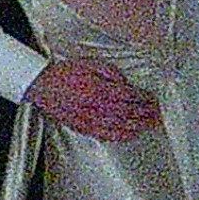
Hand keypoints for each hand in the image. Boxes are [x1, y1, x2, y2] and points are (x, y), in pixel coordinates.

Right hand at [28, 54, 159, 141]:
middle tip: (157, 114)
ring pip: (121, 127)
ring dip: (138, 126)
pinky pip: (107, 135)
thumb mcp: (89, 64)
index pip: (130, 97)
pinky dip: (121, 135)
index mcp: (101, 89)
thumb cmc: (64, 73)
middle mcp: (98, 107)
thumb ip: (110, 73)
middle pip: (129, 114)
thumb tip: (125, 83)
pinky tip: (129, 134)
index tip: (154, 100)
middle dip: (146, 114)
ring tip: (148, 125)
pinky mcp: (83, 127)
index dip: (145, 100)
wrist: (41, 85)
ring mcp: (91, 120)